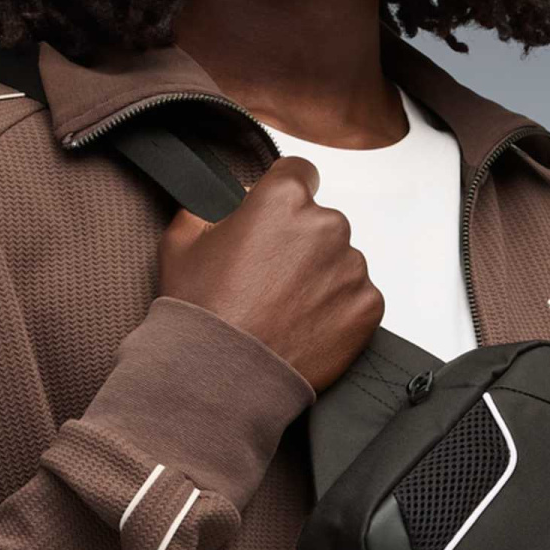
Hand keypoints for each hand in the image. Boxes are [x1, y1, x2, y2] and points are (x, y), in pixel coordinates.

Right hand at [156, 154, 382, 393]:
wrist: (222, 376)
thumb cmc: (202, 312)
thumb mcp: (181, 242)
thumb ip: (208, 207)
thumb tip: (231, 201)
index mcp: (283, 199)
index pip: (300, 173)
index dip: (284, 196)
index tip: (276, 221)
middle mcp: (326, 225)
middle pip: (322, 222)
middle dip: (301, 243)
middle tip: (271, 279)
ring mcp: (351, 267)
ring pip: (341, 261)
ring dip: (321, 277)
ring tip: (286, 309)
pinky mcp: (368, 306)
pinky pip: (358, 298)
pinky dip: (338, 310)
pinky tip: (305, 326)